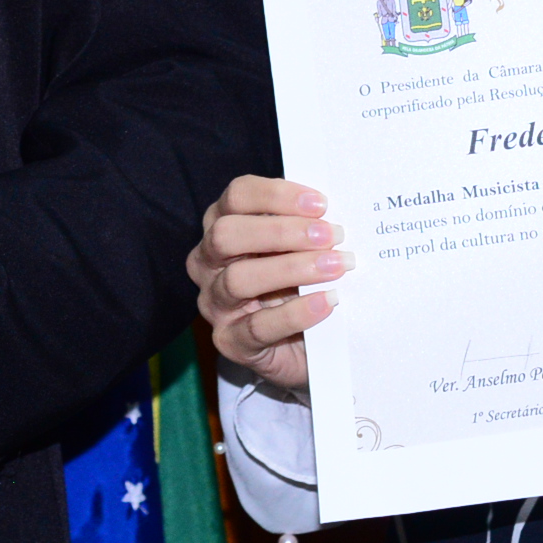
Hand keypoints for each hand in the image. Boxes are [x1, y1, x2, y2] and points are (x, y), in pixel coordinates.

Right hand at [190, 176, 342, 391]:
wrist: (305, 347)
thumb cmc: (299, 285)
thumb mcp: (298, 249)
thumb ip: (307, 228)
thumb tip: (334, 215)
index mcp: (222, 225)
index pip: (237, 196)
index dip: (277, 195)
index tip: (320, 204)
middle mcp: (208, 261)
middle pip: (227, 234)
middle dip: (283, 231)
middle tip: (331, 236)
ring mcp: (214, 303)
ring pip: (238, 279)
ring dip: (292, 269)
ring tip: (335, 268)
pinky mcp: (229, 341)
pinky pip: (257, 327)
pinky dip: (295, 313)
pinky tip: (326, 302)